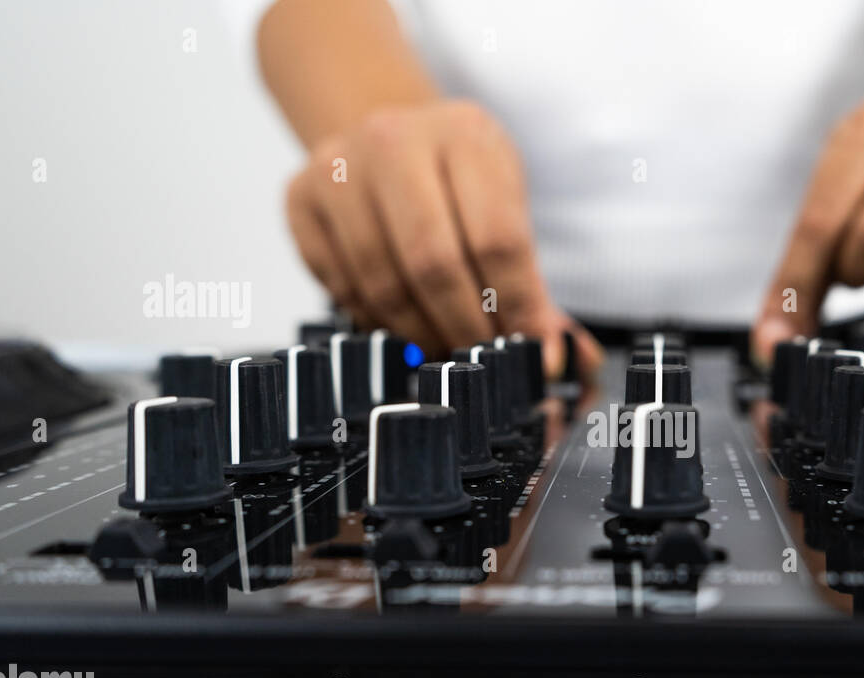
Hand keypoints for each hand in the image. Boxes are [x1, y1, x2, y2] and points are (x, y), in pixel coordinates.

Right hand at [285, 99, 601, 378]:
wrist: (387, 133)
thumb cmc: (459, 180)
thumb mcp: (507, 204)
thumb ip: (533, 281)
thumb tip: (563, 357)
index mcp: (464, 134)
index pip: (497, 238)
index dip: (518, 306)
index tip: (533, 350)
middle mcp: (393, 140)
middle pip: (435, 264)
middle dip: (466, 328)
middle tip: (484, 359)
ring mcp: (337, 166)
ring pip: (383, 283)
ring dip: (421, 333)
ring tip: (447, 347)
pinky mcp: (299, 198)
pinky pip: (341, 286)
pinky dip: (376, 321)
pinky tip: (402, 323)